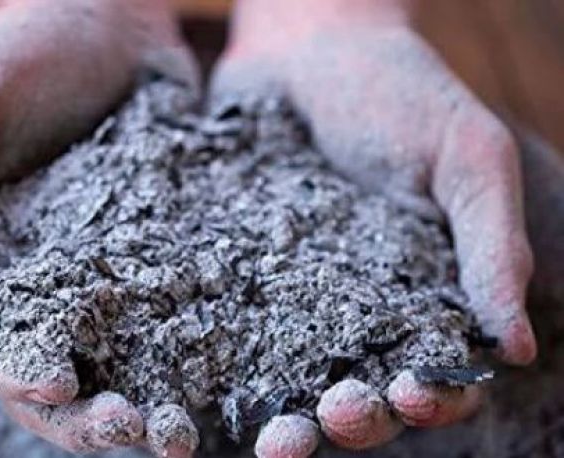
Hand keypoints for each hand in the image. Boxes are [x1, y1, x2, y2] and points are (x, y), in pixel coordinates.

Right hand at [0, 0, 198, 453]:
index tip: (61, 384)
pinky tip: (222, 376)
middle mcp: (39, 284)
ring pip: (115, 364)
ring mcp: (101, 276)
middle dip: (88, 415)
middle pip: (53, 377)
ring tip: (181, 432)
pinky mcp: (156, 259)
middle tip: (139, 430)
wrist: (107, 23)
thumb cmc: (18, 53)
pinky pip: (170, 318)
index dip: (13, 374)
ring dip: (143, 405)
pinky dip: (190, 356)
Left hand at [212, 0, 534, 454]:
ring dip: (292, 421)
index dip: (435, 396)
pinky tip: (210, 386)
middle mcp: (357, 308)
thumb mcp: (464, 157)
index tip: (415, 390)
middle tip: (334, 415)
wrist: (304, 46)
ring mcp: (292, 296)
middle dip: (355, 420)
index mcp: (424, 291)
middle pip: (362, 393)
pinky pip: (231, 334)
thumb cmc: (397, 94)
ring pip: (293, 382)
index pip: (438, 370)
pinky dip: (223, 370)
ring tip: (277, 436)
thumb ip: (492, 246)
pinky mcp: (237, 277)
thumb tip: (514, 345)